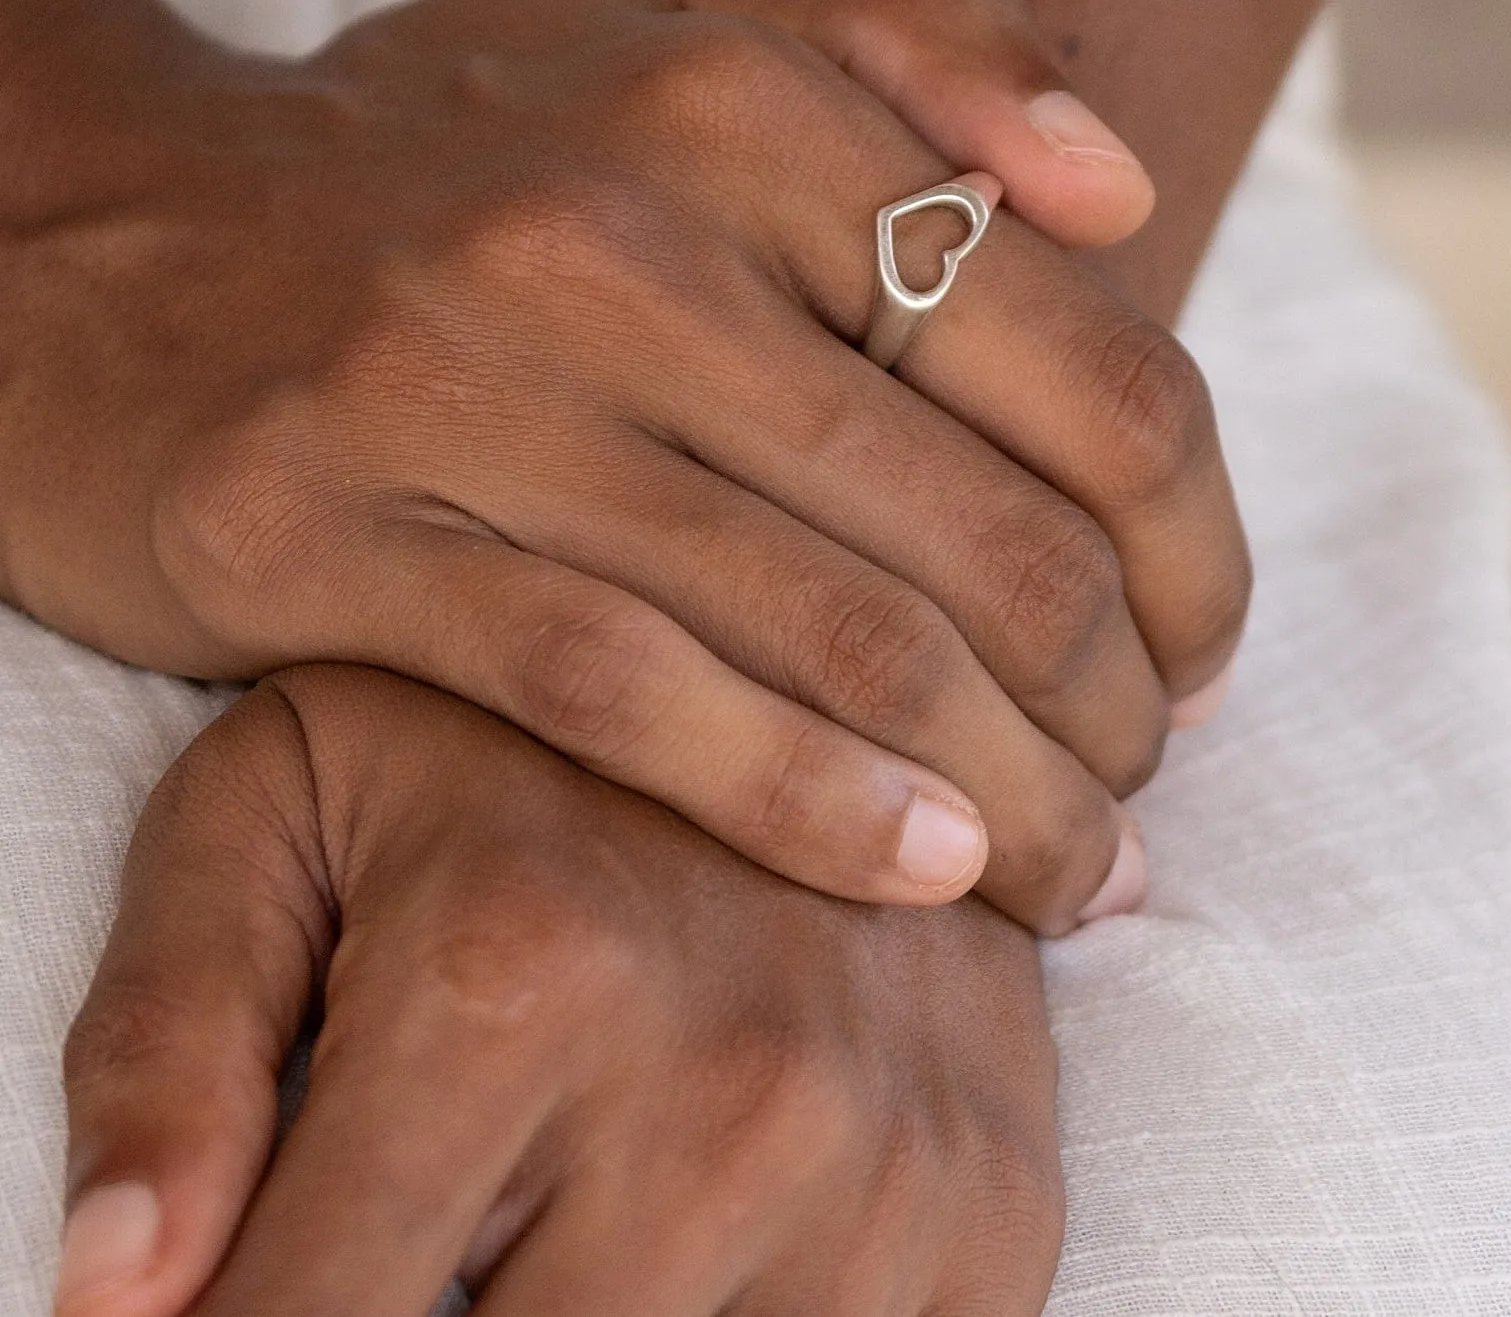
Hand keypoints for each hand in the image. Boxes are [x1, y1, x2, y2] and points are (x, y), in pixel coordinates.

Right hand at [0, 0, 1247, 929]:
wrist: (94, 226)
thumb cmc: (427, 153)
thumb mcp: (661, 11)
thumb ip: (909, 28)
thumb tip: (1118, 182)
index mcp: (739, 104)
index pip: (1085, 363)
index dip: (1192, 546)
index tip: (1202, 657)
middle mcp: (614, 232)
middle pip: (982, 527)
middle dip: (1111, 704)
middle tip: (1142, 793)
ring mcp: (465, 384)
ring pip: (828, 631)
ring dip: (1005, 792)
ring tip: (1080, 875)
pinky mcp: (336, 530)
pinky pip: (626, 698)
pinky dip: (803, 803)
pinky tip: (921, 876)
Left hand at [55, 666, 1063, 1316]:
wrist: (807, 659)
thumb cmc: (508, 738)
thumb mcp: (284, 808)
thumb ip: (169, 1034)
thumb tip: (112, 1296)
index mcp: (515, 980)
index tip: (270, 1280)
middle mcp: (731, 1092)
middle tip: (438, 1211)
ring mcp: (890, 1163)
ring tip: (572, 1198)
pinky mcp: (997, 1201)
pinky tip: (708, 1220)